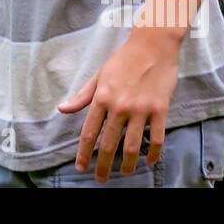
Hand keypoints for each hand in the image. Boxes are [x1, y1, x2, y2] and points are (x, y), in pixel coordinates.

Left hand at [57, 30, 179, 182]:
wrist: (153, 44)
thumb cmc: (123, 59)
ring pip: (132, 145)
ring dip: (127, 165)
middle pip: (108, 144)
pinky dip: (153, 153)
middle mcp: (119, 106)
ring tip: (124, 174)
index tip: (81, 168)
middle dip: (102, 165)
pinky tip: (149, 161)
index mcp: (101, 98)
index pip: (89, 132)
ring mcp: (141, 109)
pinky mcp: (160, 109)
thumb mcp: (99, 75)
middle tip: (100, 179)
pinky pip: (157, 138)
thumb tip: (62, 109)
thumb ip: (82, 96)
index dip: (83, 153)